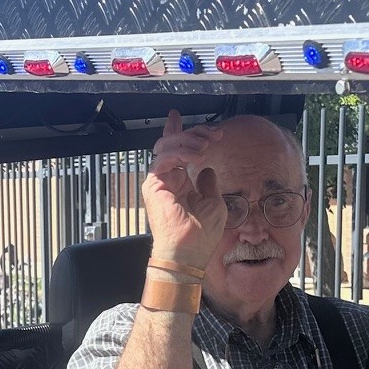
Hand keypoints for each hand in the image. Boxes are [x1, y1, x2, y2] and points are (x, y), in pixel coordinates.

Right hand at [143, 111, 226, 272]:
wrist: (188, 252)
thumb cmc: (201, 235)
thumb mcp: (214, 203)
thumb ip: (209, 184)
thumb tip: (207, 169)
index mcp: (180, 183)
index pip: (177, 151)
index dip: (179, 131)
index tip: (179, 116)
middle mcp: (167, 179)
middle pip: (174, 143)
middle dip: (195, 133)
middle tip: (215, 135)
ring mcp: (159, 181)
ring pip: (167, 146)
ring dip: (189, 140)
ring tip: (207, 146)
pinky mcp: (154, 185)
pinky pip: (165, 158)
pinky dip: (182, 152)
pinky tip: (197, 156)